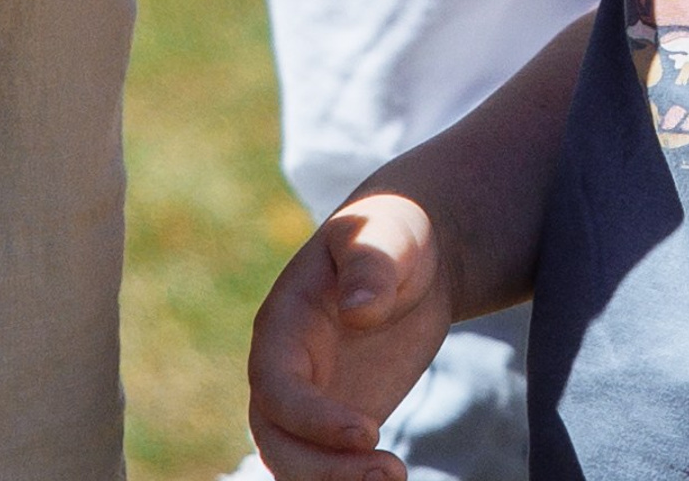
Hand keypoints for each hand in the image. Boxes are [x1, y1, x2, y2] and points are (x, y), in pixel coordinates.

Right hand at [248, 194, 453, 480]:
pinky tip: (391, 479)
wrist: (412, 257)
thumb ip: (370, 264)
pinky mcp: (338, 426)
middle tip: (390, 472)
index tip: (368, 430)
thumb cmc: (390, 233)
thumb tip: (358, 311)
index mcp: (284, 324)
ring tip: (396, 477)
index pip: (276, 388)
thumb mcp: (382, 234)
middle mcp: (287, 371)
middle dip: (323, 470)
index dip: (311, 419)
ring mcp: (310, 402)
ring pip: (298, 465)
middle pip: (277, 441)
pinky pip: (329, 469)